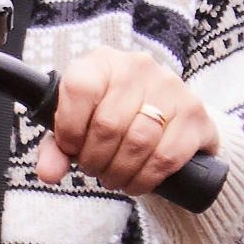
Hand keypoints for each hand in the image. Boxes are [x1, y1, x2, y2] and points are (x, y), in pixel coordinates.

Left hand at [33, 43, 219, 196]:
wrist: (164, 115)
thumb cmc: (112, 118)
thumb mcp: (78, 126)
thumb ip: (57, 147)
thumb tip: (48, 173)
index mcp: (102, 62)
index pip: (79, 89)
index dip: (70, 129)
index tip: (71, 148)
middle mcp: (138, 67)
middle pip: (108, 125)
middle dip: (95, 160)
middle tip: (94, 170)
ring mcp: (171, 87)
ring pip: (138, 143)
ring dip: (120, 172)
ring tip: (114, 177)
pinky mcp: (195, 113)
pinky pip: (166, 157)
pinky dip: (146, 178)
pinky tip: (137, 181)